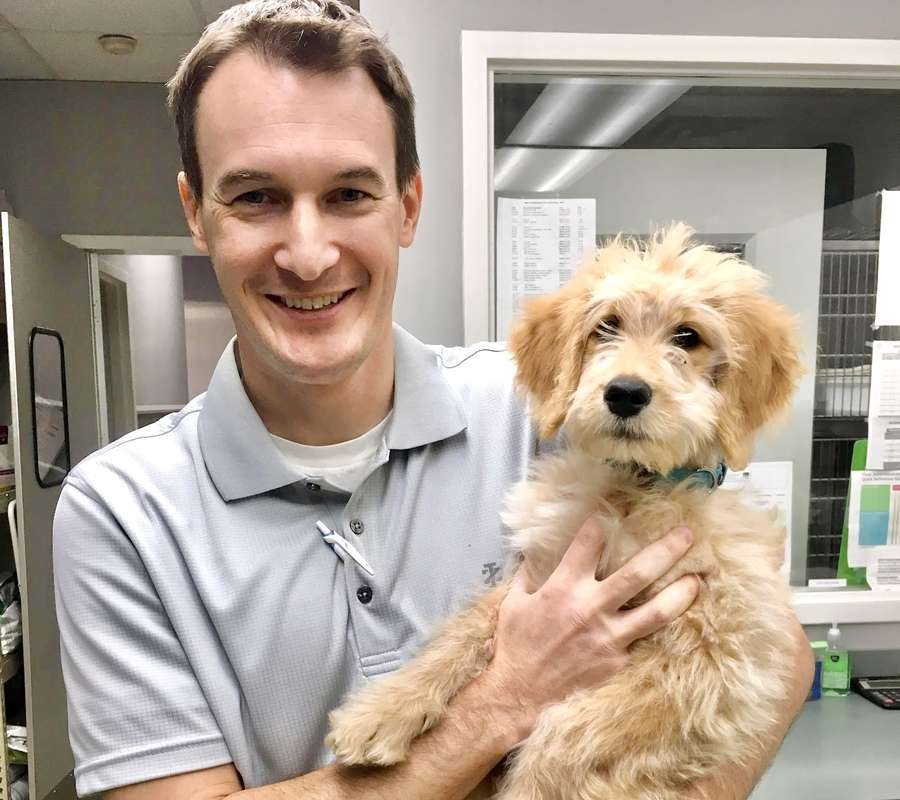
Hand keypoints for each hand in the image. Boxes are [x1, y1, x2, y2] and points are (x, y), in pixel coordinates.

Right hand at [485, 516, 698, 742]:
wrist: (521, 692)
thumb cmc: (515, 642)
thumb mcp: (515, 600)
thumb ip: (529, 572)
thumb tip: (534, 549)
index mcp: (563, 587)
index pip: (589, 543)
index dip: (601, 522)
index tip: (613, 510)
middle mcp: (591, 608)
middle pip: (638, 573)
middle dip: (666, 549)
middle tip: (687, 533)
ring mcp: (609, 637)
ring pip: (657, 612)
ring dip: (681, 593)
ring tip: (698, 579)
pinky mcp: (617, 660)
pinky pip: (642, 639)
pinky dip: (655, 625)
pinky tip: (672, 617)